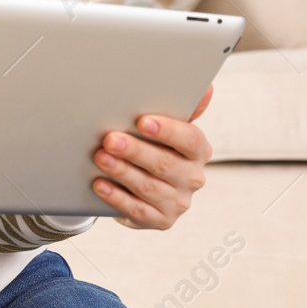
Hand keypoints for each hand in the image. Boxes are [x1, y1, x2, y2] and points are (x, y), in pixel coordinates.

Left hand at [92, 83, 214, 228]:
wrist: (143, 184)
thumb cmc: (154, 146)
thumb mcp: (166, 126)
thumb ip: (182, 109)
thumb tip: (206, 87)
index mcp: (198, 150)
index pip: (190, 140)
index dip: (167, 131)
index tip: (142, 121)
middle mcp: (193, 178)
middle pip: (164, 164)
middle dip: (135, 151)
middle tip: (110, 139)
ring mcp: (178, 202)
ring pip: (148, 187)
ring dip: (122, 172)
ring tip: (100, 158)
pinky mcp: (161, 220)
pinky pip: (137, 210)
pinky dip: (116, 197)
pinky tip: (100, 184)